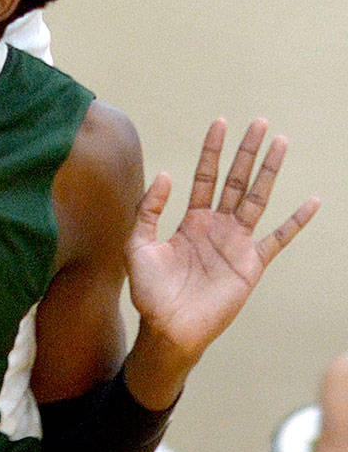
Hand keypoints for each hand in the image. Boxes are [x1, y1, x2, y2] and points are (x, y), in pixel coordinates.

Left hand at [125, 117, 318, 404]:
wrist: (168, 328)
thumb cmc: (150, 291)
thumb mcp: (138, 245)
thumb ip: (149, 210)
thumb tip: (167, 174)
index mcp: (190, 219)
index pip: (205, 176)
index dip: (212, 151)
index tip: (220, 123)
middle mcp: (216, 226)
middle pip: (235, 180)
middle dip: (246, 152)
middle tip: (259, 122)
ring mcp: (236, 243)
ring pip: (258, 198)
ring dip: (269, 171)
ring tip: (281, 143)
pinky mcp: (252, 264)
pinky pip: (278, 238)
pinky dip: (296, 221)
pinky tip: (312, 201)